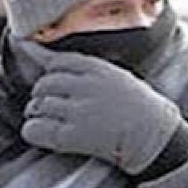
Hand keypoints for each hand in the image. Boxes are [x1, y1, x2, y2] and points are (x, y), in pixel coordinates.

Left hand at [22, 52, 184, 175]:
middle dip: (42, 96)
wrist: (154, 138)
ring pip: (36, 106)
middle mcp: (86, 87)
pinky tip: (46, 134)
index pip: (56, 62)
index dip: (49, 74)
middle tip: (53, 108)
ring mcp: (78, 112)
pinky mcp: (72, 136)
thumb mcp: (115, 75)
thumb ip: (82, 68)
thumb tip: (34, 50)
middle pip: (42, 85)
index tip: (54, 85)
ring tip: (54, 122)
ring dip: (39, 115)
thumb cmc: (136, 107)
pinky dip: (33, 132)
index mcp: (97, 69)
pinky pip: (34, 130)